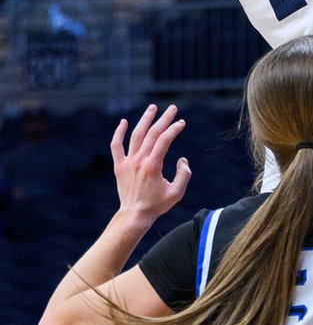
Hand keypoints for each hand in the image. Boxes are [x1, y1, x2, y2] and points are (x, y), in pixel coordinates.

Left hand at [111, 104, 190, 222]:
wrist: (134, 216)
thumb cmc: (156, 205)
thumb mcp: (177, 193)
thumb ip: (184, 174)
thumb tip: (182, 160)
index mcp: (153, 166)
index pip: (165, 140)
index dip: (174, 129)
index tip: (182, 123)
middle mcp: (139, 161)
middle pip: (152, 133)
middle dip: (164, 119)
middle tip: (173, 108)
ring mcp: (128, 162)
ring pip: (136, 135)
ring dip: (145, 119)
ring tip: (153, 107)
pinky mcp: (119, 166)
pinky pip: (116, 146)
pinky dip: (119, 133)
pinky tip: (123, 122)